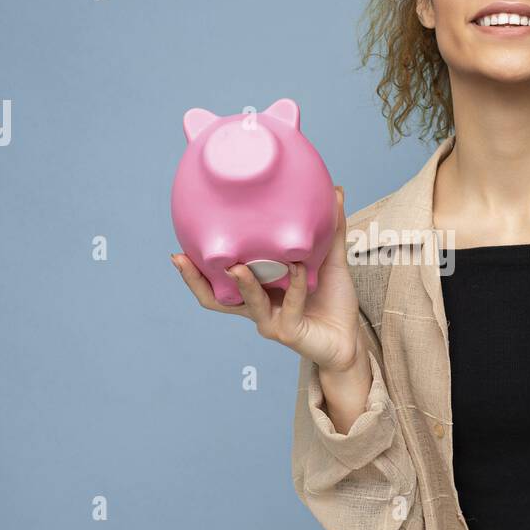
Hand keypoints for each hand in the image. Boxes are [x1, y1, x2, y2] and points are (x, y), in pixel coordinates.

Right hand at [171, 186, 363, 372]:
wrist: (350, 340)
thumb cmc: (333, 301)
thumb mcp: (330, 261)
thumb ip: (330, 230)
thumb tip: (336, 190)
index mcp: (257, 291)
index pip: (217, 281)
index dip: (195, 269)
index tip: (179, 247)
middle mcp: (257, 308)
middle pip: (215, 298)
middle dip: (195, 279)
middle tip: (182, 257)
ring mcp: (271, 321)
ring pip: (247, 303)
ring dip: (242, 284)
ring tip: (237, 266)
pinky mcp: (290, 331)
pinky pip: (289, 305)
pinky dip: (292, 285)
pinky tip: (297, 266)